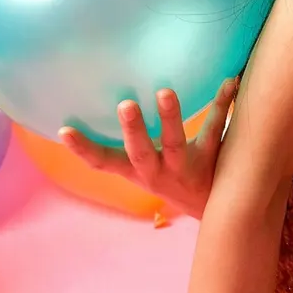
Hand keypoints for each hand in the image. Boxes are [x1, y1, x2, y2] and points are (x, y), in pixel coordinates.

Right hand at [58, 78, 237, 219]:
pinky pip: (214, 129)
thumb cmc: (173, 176)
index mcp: (137, 171)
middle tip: (125, 105)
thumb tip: (111, 94)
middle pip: (140, 154)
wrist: (219, 211)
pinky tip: (229, 81)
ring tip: (165, 91)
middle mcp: (157, 173)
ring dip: (170, 118)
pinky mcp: (211, 160)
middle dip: (132, 131)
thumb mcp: (148, 165)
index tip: (64, 130)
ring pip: (175, 145)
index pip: (104, 162)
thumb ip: (133, 139)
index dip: (84, 149)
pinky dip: (221, 102)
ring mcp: (184, 169)